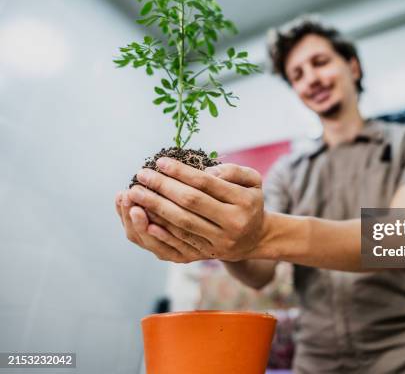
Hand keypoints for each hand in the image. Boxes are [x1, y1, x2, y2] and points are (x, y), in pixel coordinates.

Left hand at [120, 158, 264, 261]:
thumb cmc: (249, 201)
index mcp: (243, 202)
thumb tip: (205, 171)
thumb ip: (232, 170)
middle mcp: (232, 223)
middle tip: (141, 175)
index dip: (181, 172)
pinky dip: (159, 230)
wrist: (256, 238)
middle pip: (190, 203)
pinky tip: (142, 217)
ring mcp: (219, 242)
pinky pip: (179, 242)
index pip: (206, 183)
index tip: (160, 162)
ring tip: (135, 194)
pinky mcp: (207, 254)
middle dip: (162, 187)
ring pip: (182, 224)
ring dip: (155, 207)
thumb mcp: (252, 180)